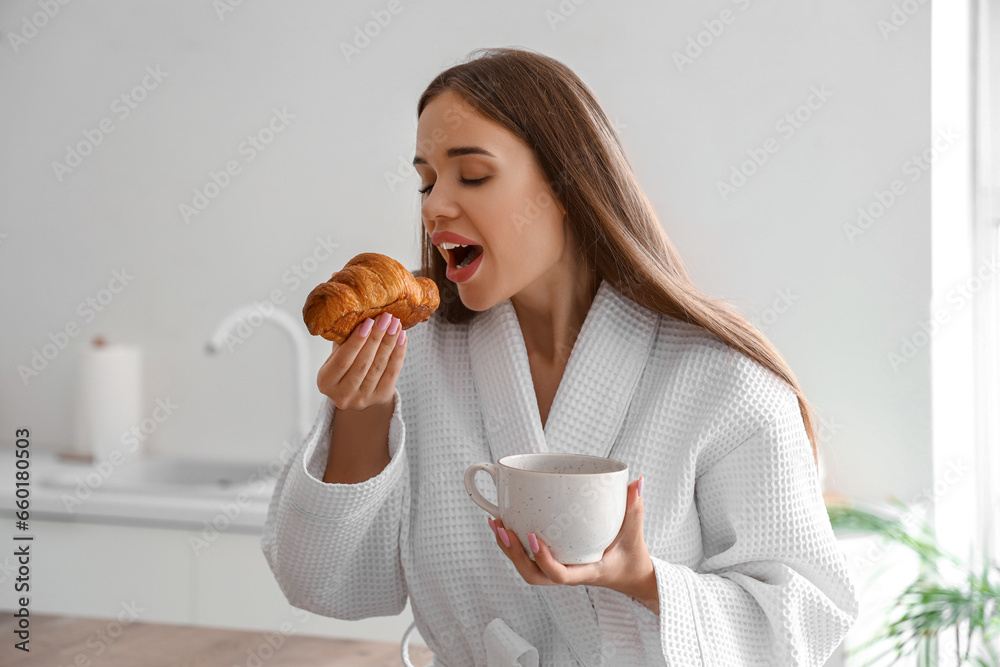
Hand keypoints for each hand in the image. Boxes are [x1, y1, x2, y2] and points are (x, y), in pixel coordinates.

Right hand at [317, 311, 406, 409]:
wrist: (355, 392)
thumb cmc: (344, 365)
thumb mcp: (336, 355)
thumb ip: (343, 340)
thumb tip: (358, 314)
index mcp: (326, 382)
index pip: (342, 360)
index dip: (356, 341)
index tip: (368, 321)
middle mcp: (343, 394)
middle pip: (363, 363)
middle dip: (376, 337)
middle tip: (386, 317)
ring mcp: (362, 399)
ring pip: (379, 366)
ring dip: (389, 342)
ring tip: (396, 324)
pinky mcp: (380, 398)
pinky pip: (392, 373)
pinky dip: (399, 353)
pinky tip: (402, 337)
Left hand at [489, 477, 655, 609]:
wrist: (631, 577)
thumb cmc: (632, 557)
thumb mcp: (635, 534)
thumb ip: (635, 508)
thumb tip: (636, 480)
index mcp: (588, 571)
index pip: (560, 575)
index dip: (544, 559)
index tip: (534, 536)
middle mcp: (570, 574)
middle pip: (533, 576)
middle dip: (514, 555)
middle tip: (503, 528)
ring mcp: (560, 570)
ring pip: (527, 570)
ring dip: (508, 550)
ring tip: (496, 524)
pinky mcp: (556, 562)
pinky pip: (529, 561)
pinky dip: (515, 545)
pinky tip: (505, 525)